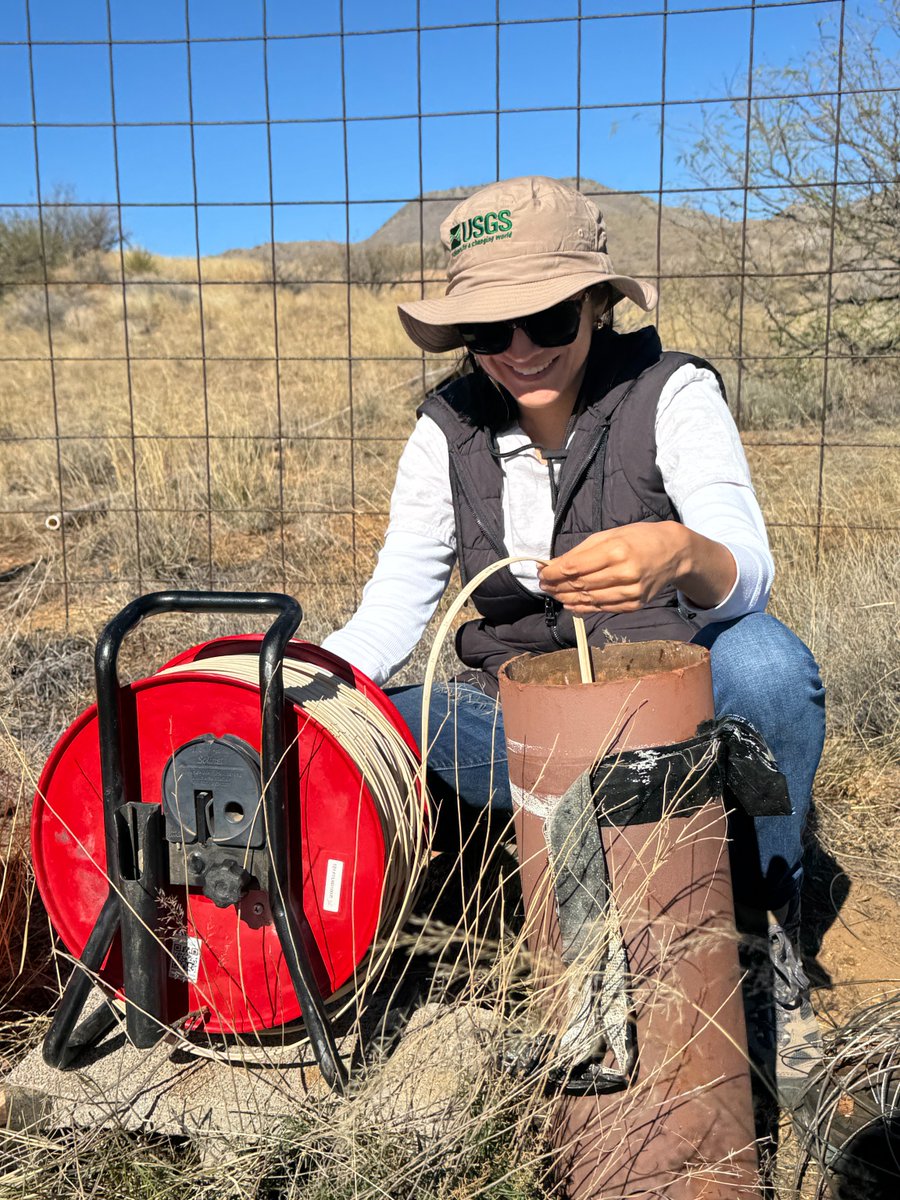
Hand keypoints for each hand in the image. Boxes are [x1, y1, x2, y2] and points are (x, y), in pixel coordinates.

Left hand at [538, 521, 733, 614]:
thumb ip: (581, 551)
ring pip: (589, 599)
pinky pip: (602, 608)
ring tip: (553, 594)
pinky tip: (570, 603)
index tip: (542, 573)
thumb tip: (553, 565)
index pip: (575, 567)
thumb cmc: (638, 539)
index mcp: (616, 551)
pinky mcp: (635, 604)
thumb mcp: (609, 535)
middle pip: (580, 584)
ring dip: (566, 598)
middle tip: (544, 585)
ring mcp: (631, 592)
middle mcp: (624, 573)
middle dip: (557, 586)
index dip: (554, 573)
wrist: (674, 553)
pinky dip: (583, 608)